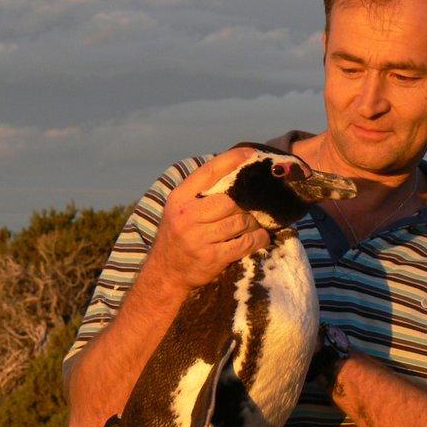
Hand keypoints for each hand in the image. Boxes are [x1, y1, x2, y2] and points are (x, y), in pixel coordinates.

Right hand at [147, 146, 270, 291]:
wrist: (166, 273)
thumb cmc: (178, 236)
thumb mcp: (180, 209)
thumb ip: (201, 193)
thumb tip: (234, 170)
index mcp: (179, 199)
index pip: (208, 173)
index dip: (232, 160)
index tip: (251, 153)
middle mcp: (187, 216)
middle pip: (230, 201)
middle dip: (247, 203)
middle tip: (255, 204)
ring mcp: (199, 238)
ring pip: (240, 221)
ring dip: (254, 222)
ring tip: (256, 223)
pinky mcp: (212, 257)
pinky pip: (245, 243)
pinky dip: (258, 239)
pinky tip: (260, 237)